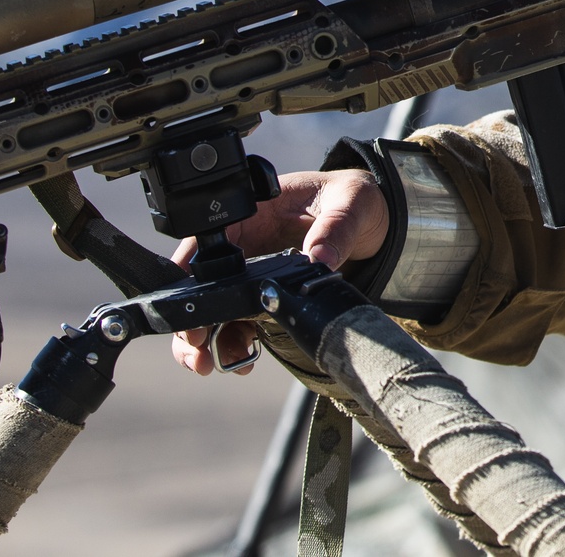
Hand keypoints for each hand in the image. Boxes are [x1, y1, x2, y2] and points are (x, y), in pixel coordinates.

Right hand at [170, 168, 391, 375]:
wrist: (376, 226)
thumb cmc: (354, 201)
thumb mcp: (351, 201)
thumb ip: (335, 226)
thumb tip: (317, 257)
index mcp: (251, 215)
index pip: (205, 241)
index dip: (188, 273)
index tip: (189, 302)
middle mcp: (245, 247)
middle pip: (203, 284)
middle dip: (192, 318)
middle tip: (196, 348)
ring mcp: (254, 276)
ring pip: (216, 311)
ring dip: (209, 340)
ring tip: (210, 364)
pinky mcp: (268, 299)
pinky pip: (242, 324)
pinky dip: (235, 345)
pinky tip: (242, 360)